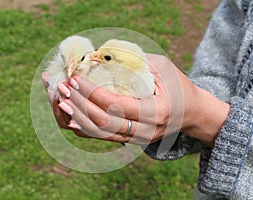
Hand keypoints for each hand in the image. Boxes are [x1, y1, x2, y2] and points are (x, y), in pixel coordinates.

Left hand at [52, 54, 229, 145]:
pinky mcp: (131, 141)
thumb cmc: (177, 86)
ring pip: (101, 133)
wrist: (191, 112)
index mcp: (155, 111)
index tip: (75, 79)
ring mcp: (138, 139)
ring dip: (78, 118)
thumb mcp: (162, 67)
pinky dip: (86, 129)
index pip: (116, 105)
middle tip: (63, 88)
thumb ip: (135, 61)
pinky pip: (104, 138)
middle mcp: (145, 130)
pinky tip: (71, 119)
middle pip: (104, 122)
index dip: (93, 93)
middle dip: (80, 104)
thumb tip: (101, 55)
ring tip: (62, 102)